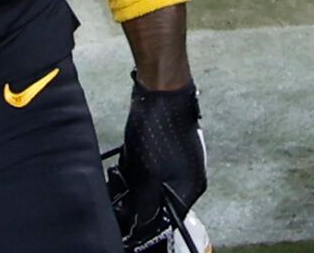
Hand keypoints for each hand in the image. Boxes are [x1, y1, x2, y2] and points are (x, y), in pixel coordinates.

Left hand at [112, 80, 206, 236]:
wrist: (160, 90)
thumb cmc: (158, 132)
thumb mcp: (149, 174)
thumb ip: (146, 201)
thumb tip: (141, 223)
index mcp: (191, 187)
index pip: (170, 215)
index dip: (148, 216)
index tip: (128, 210)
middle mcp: (189, 176)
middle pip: (161, 198)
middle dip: (139, 195)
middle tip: (121, 186)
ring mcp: (179, 160)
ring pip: (153, 180)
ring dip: (136, 178)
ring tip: (121, 168)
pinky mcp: (168, 147)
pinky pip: (150, 166)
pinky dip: (137, 165)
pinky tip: (125, 157)